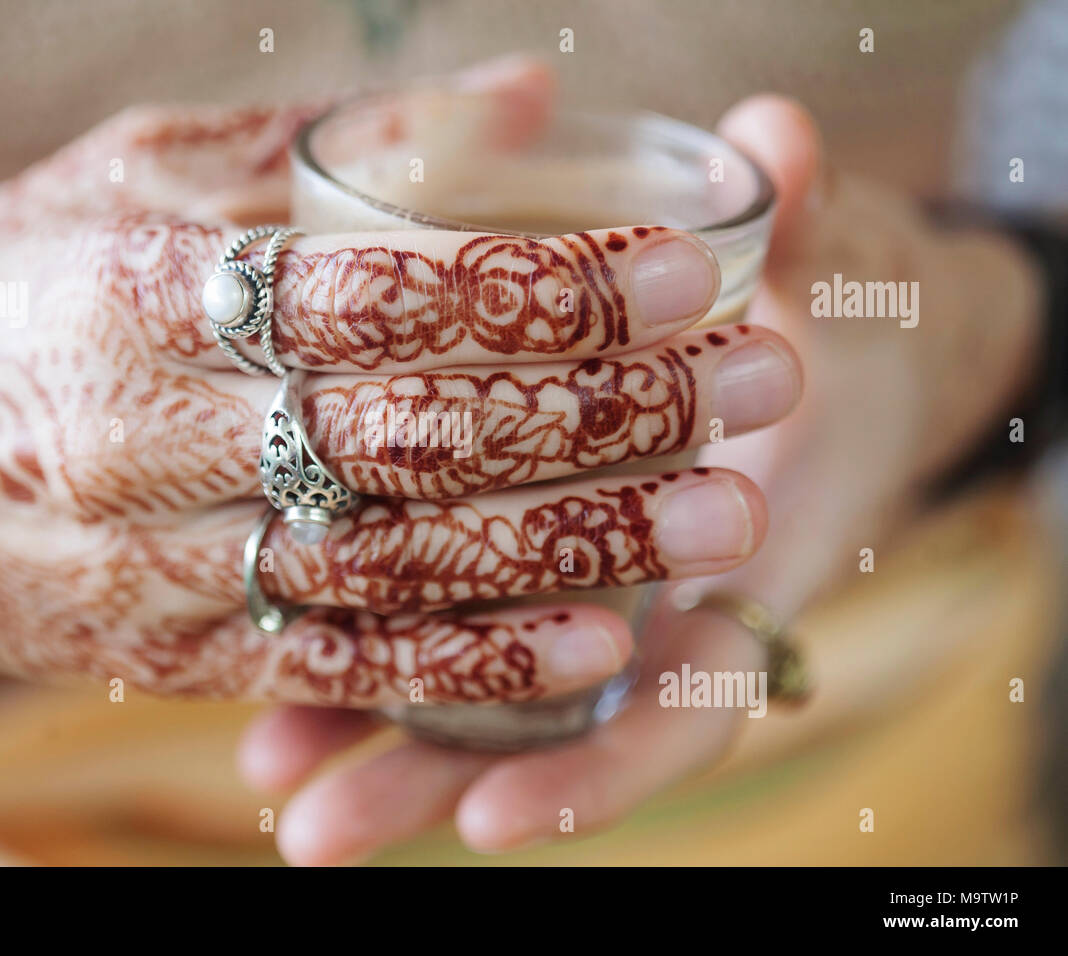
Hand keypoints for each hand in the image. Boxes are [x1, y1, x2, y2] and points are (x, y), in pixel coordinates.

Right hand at [0, 62, 800, 710]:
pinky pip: (347, 667)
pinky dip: (476, 661)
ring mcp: (176, 562)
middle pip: (430, 427)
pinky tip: (599, 643)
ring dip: (581, 542)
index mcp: (162, 291)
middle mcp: (171, 436)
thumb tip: (526, 92)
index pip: (396, 284)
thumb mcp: (139, 172)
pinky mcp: (182, 655)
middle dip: (614, 411)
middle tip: (766, 383)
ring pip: (409, 560)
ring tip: (727, 517)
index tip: (692, 267)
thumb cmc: (9, 288)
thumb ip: (330, 136)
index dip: (555, 283)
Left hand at [237, 95, 1042, 864]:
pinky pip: (448, 629)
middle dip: (430, 774)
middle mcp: (648, 613)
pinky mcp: (524, 561)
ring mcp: (582, 596)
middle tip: (317, 832)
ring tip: (268, 781)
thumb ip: (808, 225)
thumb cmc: (826, 335)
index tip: (498, 815)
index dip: (594, 764)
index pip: (676, 708)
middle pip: (536, 732)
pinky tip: (274, 693)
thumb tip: (779, 137)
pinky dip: (368, 661)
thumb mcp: (835, 289)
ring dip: (369, 734)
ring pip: (478, 693)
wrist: (821, 365)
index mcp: (737, 578)